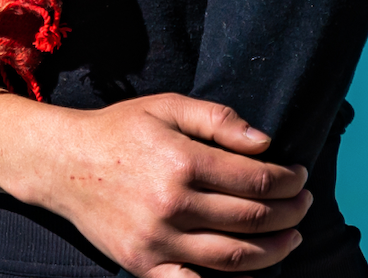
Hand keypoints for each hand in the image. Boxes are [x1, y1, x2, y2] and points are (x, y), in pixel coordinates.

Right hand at [0, 87, 310, 276]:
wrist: (62, 163)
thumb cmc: (120, 130)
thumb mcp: (167, 106)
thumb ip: (218, 120)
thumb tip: (266, 142)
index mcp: (182, 161)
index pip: (257, 180)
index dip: (289, 180)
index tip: (300, 176)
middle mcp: (172, 204)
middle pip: (252, 219)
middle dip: (290, 213)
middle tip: (305, 205)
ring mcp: (157, 241)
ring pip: (234, 257)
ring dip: (274, 251)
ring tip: (292, 239)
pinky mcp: (143, 265)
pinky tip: (251, 274)